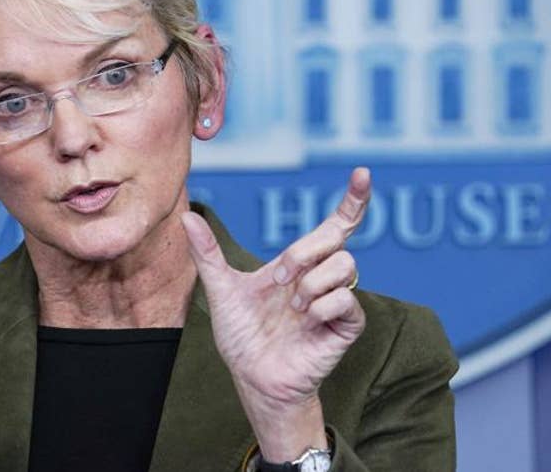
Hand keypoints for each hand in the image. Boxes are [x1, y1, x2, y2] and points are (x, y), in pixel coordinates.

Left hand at [181, 167, 369, 460]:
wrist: (252, 377)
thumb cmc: (242, 336)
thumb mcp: (221, 290)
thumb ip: (208, 254)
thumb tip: (187, 217)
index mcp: (299, 264)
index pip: (335, 225)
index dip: (352, 200)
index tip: (363, 173)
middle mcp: (321, 277)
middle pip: (336, 240)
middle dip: (305, 253)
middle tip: (279, 279)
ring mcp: (336, 301)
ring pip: (345, 266)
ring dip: (311, 284)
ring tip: (293, 308)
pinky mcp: (346, 326)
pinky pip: (347, 300)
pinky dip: (321, 306)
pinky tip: (305, 320)